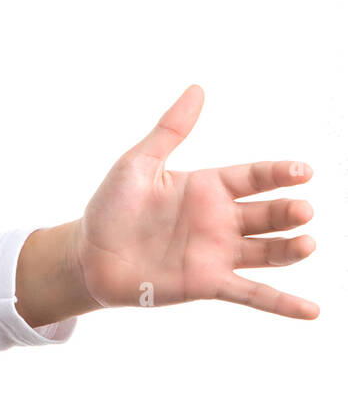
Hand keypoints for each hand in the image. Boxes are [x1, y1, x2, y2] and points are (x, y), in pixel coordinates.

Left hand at [70, 85, 318, 318]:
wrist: (87, 254)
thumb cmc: (110, 207)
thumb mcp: (138, 164)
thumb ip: (170, 130)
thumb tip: (198, 89)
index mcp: (208, 187)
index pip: (255, 177)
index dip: (280, 173)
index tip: (303, 171)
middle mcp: (220, 220)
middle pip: (268, 214)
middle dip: (288, 213)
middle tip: (302, 210)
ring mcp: (217, 253)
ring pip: (267, 252)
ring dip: (290, 250)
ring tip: (307, 244)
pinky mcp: (208, 284)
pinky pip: (252, 294)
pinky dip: (282, 304)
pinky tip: (312, 312)